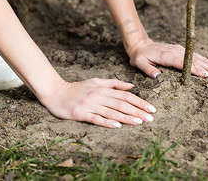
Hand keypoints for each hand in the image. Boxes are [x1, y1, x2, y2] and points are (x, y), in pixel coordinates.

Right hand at [41, 78, 156, 127]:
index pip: (126, 96)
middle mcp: (98, 96)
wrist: (55, 92)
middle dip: (138, 111)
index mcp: (103, 89)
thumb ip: (114, 83)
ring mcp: (90, 105)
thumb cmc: (77, 88)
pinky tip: (117, 126)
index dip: (140, 102)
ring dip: (127, 117)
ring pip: (112, 112)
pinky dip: (107, 122)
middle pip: (122, 104)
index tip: (151, 108)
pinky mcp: (81, 114)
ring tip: (140, 122)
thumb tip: (131, 86)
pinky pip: (96, 119)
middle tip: (151, 118)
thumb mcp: (96, 81)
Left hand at [127, 38, 207, 81]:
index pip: (184, 63)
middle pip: (194, 61)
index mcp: (167, 56)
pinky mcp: (181, 50)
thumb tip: (156, 76)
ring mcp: (179, 49)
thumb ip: (147, 69)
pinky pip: (195, 55)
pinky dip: (205, 60)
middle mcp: (176, 51)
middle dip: (206, 70)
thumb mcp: (139, 63)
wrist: (141, 44)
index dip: (195, 69)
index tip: (205, 75)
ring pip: (197, 58)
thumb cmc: (140, 56)